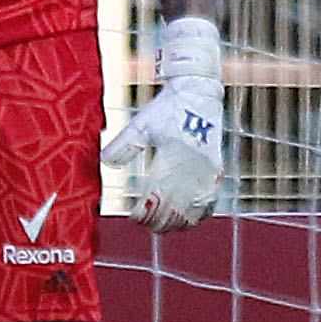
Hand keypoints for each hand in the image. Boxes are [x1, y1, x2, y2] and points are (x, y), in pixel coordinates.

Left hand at [101, 15, 224, 232]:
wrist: (198, 94)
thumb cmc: (166, 109)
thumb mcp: (141, 125)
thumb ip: (122, 146)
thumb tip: (104, 163)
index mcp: (171, 157)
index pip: (156, 197)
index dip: (144, 213)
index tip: (133, 216)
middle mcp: (191, 168)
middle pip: (174, 209)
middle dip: (157, 221)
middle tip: (144, 224)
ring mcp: (206, 172)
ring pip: (193, 210)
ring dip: (177, 222)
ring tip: (162, 227)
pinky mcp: (216, 171)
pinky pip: (210, 202)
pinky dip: (198, 215)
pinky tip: (187, 221)